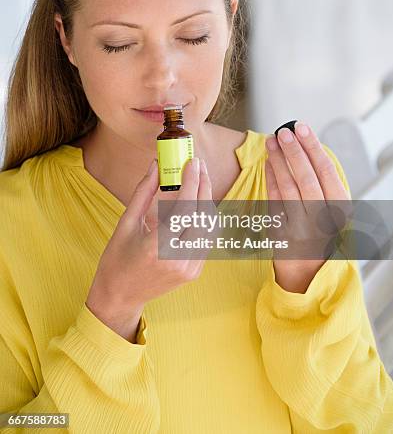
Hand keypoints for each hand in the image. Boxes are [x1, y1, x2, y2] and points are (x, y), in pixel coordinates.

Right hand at [86, 155, 213, 341]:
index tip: (193, 162)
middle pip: (202, 216)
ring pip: (209, 227)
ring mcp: (188, 268)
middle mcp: (177, 259)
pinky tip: (198, 204)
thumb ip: (143, 193)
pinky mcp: (194, 272)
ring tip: (199, 180)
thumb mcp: (126, 223)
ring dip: (207, 201)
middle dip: (203, 185)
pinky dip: (205, 219)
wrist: (120, 296)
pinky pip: (206, 240)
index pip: (184, 209)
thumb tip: (156, 165)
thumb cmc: (117, 259)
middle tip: (199, 165)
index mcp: (156, 247)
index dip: (192, 182)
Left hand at [265, 121, 349, 292]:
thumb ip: (323, 182)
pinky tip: (268, 163)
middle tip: (283, 132)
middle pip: (306, 179)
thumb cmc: (321, 230)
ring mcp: (301, 229)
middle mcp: (323, 221)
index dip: (313, 147)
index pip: (327, 172)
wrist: (309, 270)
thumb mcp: (332, 208)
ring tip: (271, 142)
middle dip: (294, 152)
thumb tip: (304, 144)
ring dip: (278, 162)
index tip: (301, 127)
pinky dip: (270, 180)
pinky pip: (274, 202)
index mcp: (340, 210)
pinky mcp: (282, 235)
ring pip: (288, 189)